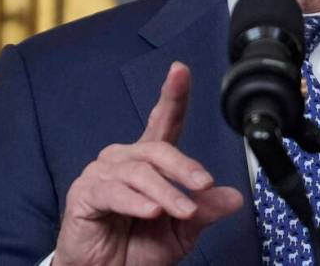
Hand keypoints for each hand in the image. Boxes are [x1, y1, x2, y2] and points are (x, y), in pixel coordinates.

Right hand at [53, 62, 243, 265]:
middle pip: (159, 149)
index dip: (172, 94)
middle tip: (204, 185)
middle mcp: (125, 158)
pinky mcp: (85, 193)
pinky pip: (114, 191)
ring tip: (182, 212)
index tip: (180, 70)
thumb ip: (204, 210)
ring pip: (141, 172)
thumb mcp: (181, 230)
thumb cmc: (138, 248)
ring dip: (166, 192)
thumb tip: (234, 197)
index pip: (164, 121)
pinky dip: (136, 202)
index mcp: (149, 160)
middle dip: (185, 167)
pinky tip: (150, 211)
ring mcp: (102, 173)